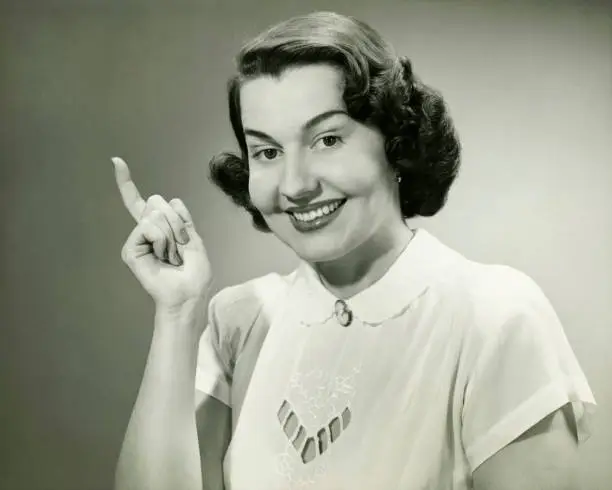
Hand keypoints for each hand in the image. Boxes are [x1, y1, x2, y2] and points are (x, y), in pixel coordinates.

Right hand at [112, 157, 212, 309]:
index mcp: (160, 228)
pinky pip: (149, 228)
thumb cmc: (194, 273)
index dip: (127, 183)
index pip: (143, 202)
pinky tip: (163, 256)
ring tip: (173, 256)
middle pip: (158, 202)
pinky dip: (162, 240)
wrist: (188, 293)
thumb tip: (165, 198)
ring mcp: (136, 239)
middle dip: (177, 222)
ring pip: (156, 215)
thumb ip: (181, 218)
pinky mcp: (130, 249)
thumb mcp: (194, 238)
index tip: (116, 162)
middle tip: (180, 247)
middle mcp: (145, 230)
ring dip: (173, 234)